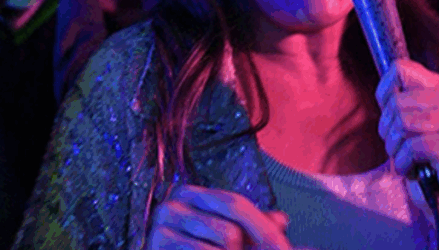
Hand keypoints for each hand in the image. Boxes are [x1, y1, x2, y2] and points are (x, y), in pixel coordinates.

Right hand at [148, 186, 290, 249]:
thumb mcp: (230, 240)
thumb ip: (254, 228)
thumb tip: (281, 219)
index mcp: (189, 194)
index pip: (235, 204)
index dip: (261, 228)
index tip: (281, 244)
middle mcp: (171, 202)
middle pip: (231, 230)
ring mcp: (160, 224)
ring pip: (223, 245)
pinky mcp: (156, 244)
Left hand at [376, 59, 438, 213]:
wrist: (436, 191)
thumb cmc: (416, 149)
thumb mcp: (403, 115)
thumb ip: (396, 94)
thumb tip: (387, 80)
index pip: (400, 69)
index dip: (384, 93)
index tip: (389, 113)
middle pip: (397, 103)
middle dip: (386, 128)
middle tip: (396, 143)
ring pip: (403, 125)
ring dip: (393, 147)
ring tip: (404, 156)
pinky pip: (412, 148)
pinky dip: (402, 163)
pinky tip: (411, 169)